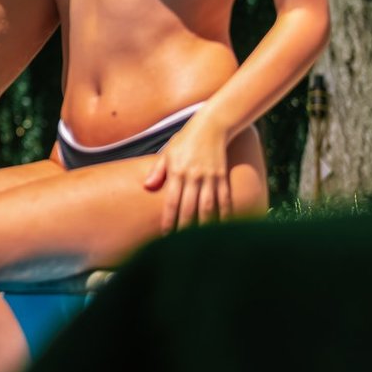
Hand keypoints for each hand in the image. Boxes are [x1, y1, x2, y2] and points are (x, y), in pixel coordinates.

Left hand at [143, 113, 232, 231]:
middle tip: (182, 246)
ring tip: (202, 241)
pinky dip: (225, 213)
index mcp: (176, 172)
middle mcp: (193, 177)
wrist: (211, 126)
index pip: (171, 202)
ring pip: (207, 206)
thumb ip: (158, 170)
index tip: (165, 235)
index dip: (169, 220)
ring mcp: (209, 177)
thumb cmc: (185, 140)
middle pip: (189, 208)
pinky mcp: (222, 176)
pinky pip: (224, 199)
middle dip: (185, 228)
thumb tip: (146, 186)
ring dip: (205, 225)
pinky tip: (224, 226)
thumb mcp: (167, 152)